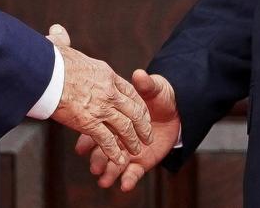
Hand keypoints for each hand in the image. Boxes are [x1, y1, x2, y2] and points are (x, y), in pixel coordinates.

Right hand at [46, 25, 153, 166]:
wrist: (44, 72)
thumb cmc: (50, 60)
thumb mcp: (61, 47)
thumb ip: (63, 41)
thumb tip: (57, 31)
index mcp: (106, 73)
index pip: (130, 91)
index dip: (138, 104)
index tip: (142, 114)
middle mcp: (108, 91)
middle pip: (133, 111)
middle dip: (142, 126)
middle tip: (146, 137)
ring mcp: (100, 107)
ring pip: (124, 128)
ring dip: (131, 142)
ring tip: (136, 151)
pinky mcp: (89, 122)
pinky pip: (107, 140)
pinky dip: (114, 152)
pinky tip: (119, 160)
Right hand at [75, 68, 180, 191]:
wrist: (178, 112)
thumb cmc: (161, 96)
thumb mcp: (154, 89)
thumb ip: (146, 84)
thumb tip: (140, 74)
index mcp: (115, 117)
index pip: (98, 127)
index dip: (89, 138)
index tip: (81, 146)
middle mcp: (118, 136)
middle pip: (104, 149)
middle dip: (98, 158)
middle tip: (93, 166)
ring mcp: (129, 150)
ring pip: (115, 164)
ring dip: (110, 172)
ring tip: (104, 180)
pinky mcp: (141, 162)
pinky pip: (134, 173)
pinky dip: (129, 179)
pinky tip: (125, 185)